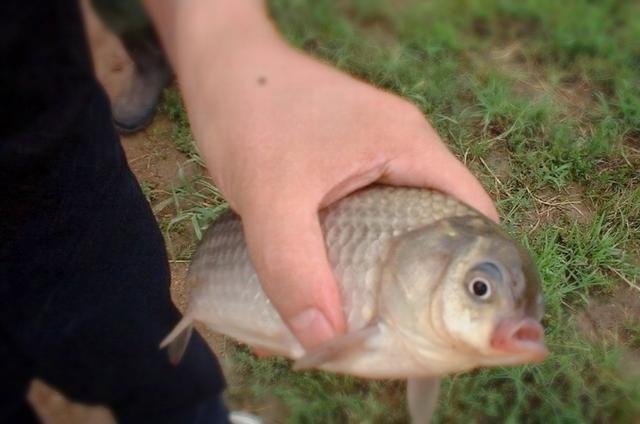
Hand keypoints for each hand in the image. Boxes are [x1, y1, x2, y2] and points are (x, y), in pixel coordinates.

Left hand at [146, 1, 497, 350]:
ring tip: (356, 321)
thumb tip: (326, 342)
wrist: (220, 68)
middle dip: (418, 287)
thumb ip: (295, 269)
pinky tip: (321, 287)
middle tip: (397, 333)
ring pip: (394, 231)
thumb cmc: (250, 113)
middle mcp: (403, 153)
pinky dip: (349, 256)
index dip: (477, 273)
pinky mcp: (346, 170)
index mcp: (411, 147)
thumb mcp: (271, 196)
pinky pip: (364, 221)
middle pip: (437, 231)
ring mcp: (375, 160)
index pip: (476, 215)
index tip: (455, 322)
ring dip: (377, 276)